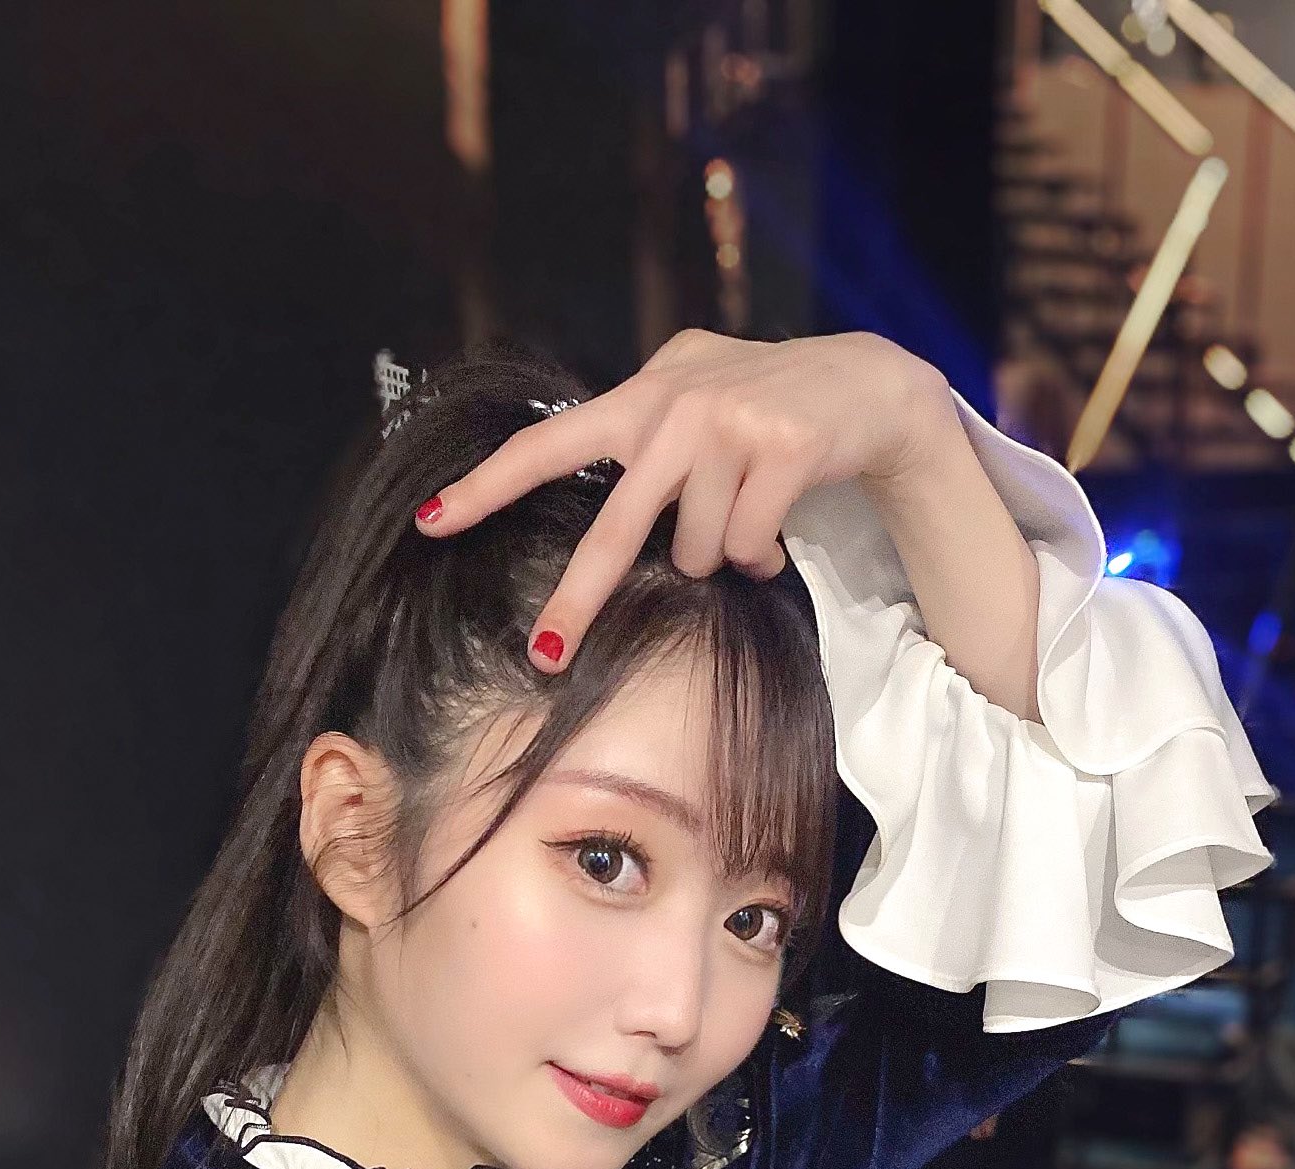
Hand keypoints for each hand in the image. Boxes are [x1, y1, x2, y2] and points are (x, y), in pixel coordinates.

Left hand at [414, 330, 948, 670]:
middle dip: (577, 603)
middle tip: (547, 658)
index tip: (429, 521)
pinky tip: (779, 524)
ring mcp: (729, 426)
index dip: (485, 488)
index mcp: (639, 399)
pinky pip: (748, 548)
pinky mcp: (783, 450)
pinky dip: (762, 556)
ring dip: (721, 556)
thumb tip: (581, 462)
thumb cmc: (766, 400)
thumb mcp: (693, 390)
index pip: (544, 447)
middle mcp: (675, 406)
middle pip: (613, 532)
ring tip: (744, 519)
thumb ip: (640, 421)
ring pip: (698, 552)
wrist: (865, 384)